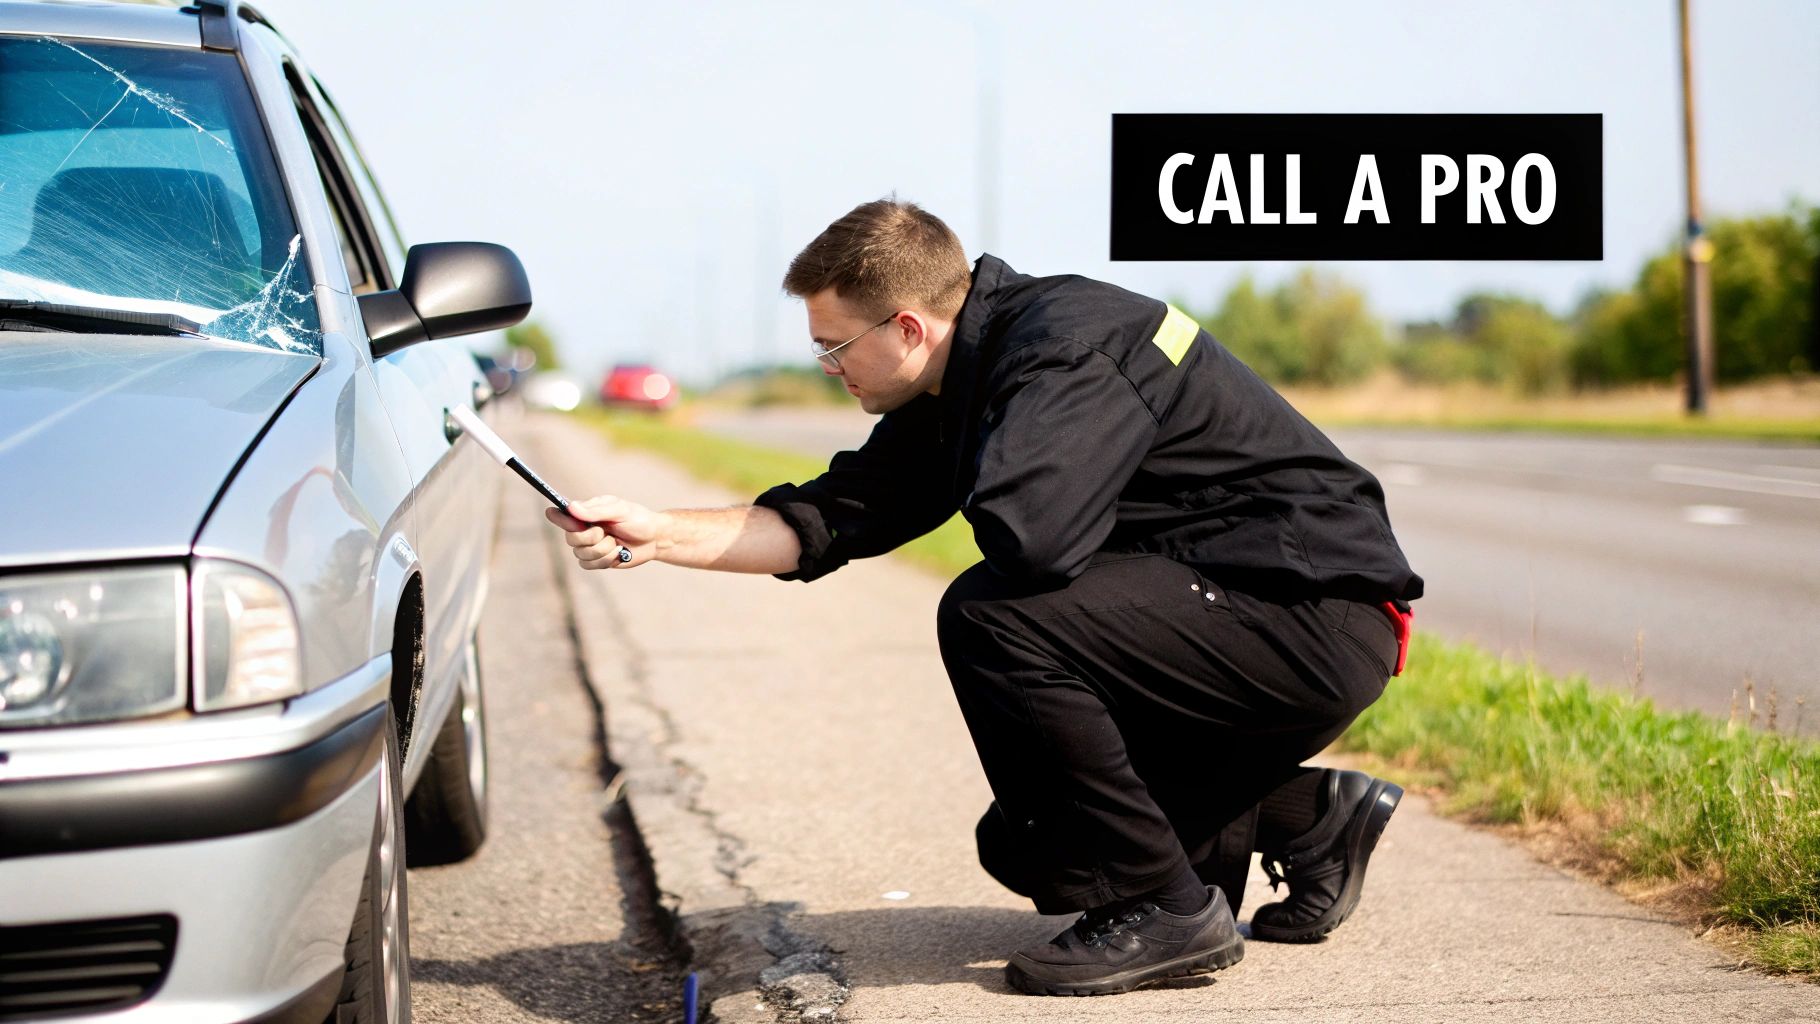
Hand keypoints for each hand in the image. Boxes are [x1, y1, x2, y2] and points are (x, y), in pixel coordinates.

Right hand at [544, 495, 665, 569]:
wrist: (653, 539)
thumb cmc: (637, 520)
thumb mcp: (620, 510)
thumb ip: (596, 510)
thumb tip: (571, 507)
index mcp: (586, 512)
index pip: (561, 514)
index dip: (558, 517)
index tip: (558, 516)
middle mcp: (583, 529)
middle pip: (570, 538)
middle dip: (591, 538)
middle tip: (606, 532)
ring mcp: (588, 546)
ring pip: (581, 554)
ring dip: (603, 550)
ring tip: (617, 543)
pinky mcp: (595, 560)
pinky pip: (588, 565)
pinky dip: (606, 560)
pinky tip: (618, 553)